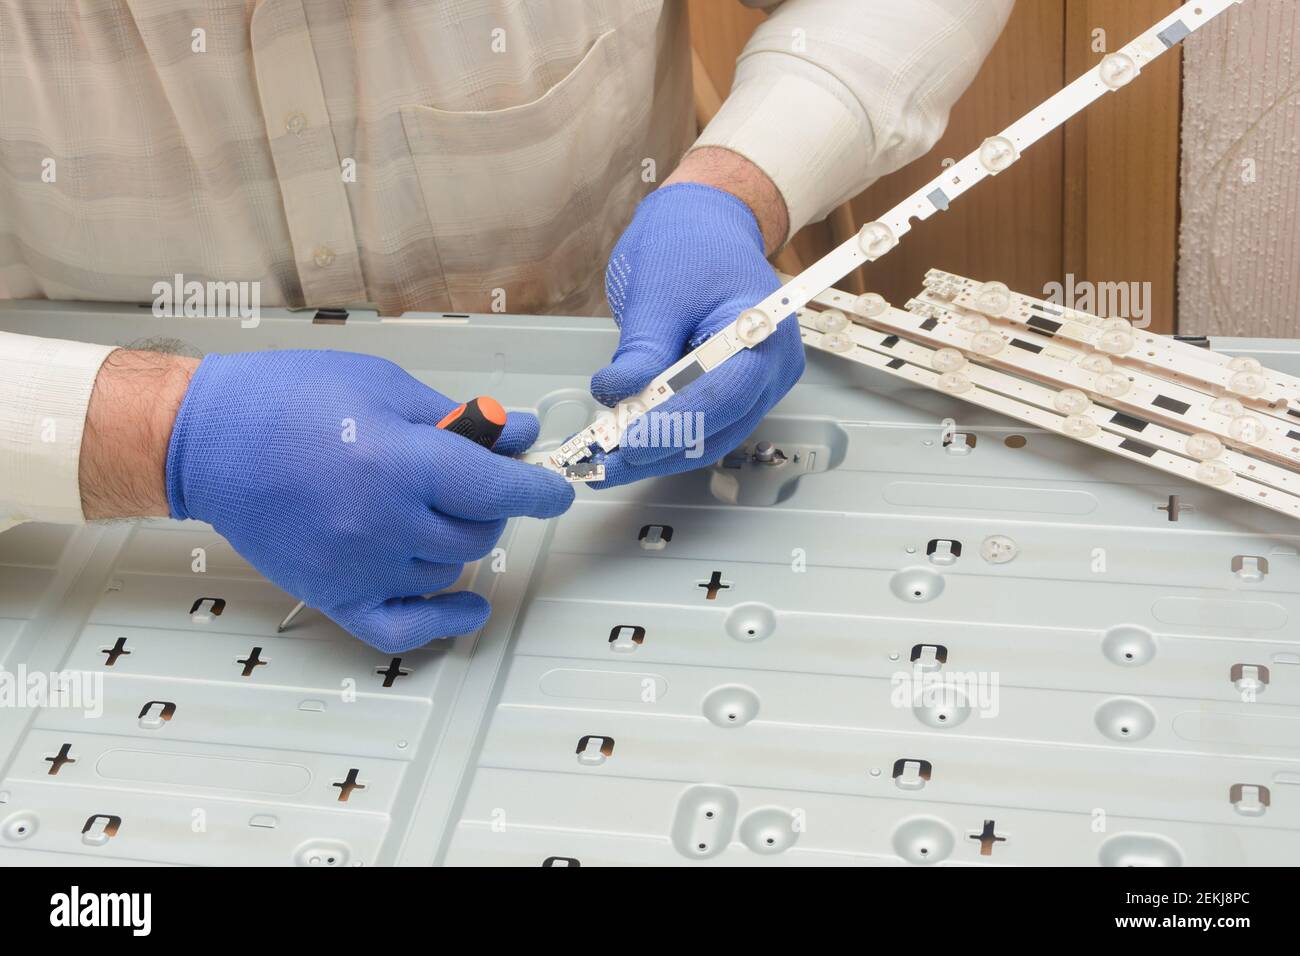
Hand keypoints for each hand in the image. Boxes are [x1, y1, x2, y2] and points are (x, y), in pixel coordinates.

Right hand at [164, 350, 572, 650]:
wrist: (207, 439)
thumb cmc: (286, 401)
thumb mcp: (384, 386)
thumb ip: (458, 418)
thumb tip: (517, 433)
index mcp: (401, 462)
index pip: (501, 490)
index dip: (539, 491)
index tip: (555, 490)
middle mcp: (385, 522)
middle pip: (479, 532)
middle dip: (490, 505)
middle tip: (473, 478)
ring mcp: (360, 565)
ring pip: (449, 568)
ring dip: (458, 540)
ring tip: (431, 506)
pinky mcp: (335, 593)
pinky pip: (404, 627)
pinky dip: (444, 621)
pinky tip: (469, 607)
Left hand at [589, 177, 803, 485]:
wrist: (707, 224)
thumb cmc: (690, 243)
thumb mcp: (657, 290)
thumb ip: (641, 347)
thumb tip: (616, 394)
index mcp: (762, 329)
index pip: (724, 394)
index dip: (675, 424)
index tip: (627, 441)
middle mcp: (771, 365)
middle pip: (719, 426)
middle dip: (660, 448)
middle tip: (604, 462)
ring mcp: (758, 384)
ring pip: (710, 436)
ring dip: (658, 451)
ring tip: (606, 460)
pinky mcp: (736, 392)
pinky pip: (704, 426)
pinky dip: (665, 437)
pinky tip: (626, 442)